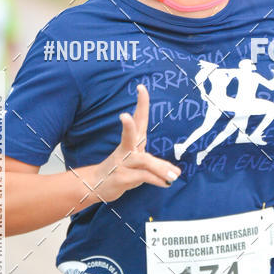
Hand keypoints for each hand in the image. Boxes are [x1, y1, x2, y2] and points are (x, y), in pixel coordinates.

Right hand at [77, 84, 180, 205]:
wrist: (97, 185)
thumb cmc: (121, 170)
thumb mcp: (138, 162)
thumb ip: (155, 164)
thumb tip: (176, 173)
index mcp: (131, 141)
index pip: (137, 119)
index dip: (140, 104)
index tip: (141, 87)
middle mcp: (126, 149)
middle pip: (130, 134)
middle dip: (128, 124)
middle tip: (124, 115)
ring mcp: (122, 163)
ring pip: (143, 160)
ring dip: (160, 167)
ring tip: (175, 174)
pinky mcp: (122, 177)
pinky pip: (143, 177)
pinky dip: (156, 180)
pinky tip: (166, 184)